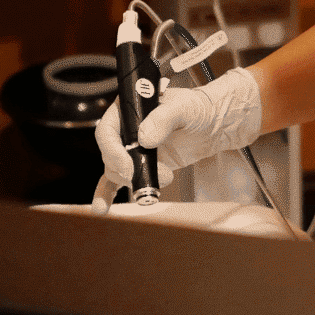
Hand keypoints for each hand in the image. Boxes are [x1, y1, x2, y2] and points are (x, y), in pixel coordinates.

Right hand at [92, 67, 263, 210]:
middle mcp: (126, 128)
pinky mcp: (140, 165)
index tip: (128, 165)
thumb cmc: (197, 108)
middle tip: (146, 176)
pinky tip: (103, 208)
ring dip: (134, 181)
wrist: (212, 125)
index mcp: (130, 108)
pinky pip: (118, 180)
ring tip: (163, 180)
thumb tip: (145, 138)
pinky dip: (109, 194)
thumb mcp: (184, 107)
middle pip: (110, 154)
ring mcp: (132, 148)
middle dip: (127, 170)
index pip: (107, 130)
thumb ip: (164, 118)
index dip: (113, 150)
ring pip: (116, 170)